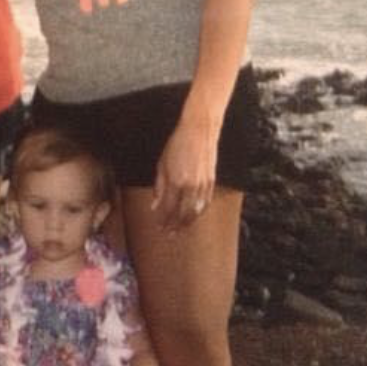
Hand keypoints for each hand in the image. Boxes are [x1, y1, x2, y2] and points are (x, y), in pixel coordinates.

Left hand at [152, 116, 218, 230]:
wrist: (199, 131)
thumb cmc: (177, 144)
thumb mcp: (161, 164)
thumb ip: (158, 186)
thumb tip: (155, 205)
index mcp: (176, 182)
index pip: (168, 209)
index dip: (163, 220)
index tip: (159, 227)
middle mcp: (190, 186)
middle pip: (182, 215)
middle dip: (175, 227)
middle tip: (169, 234)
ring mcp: (203, 185)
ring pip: (195, 212)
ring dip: (187, 223)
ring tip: (180, 230)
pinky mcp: (211, 182)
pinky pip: (205, 203)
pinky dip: (198, 213)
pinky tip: (193, 217)